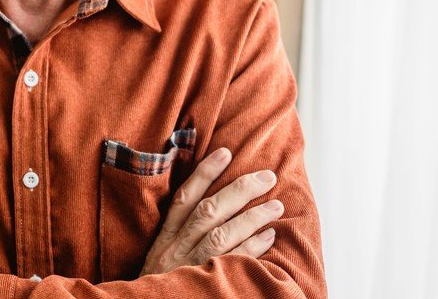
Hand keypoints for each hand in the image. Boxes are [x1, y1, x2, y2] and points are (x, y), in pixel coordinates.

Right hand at [140, 148, 283, 274]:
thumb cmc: (162, 284)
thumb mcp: (162, 257)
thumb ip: (180, 233)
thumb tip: (210, 202)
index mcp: (165, 238)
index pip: (184, 198)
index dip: (204, 173)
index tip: (225, 152)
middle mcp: (176, 249)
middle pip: (209, 211)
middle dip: (239, 190)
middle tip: (266, 175)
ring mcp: (190, 267)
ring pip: (222, 235)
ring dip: (252, 216)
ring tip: (276, 204)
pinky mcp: (205, 284)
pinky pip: (232, 262)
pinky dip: (252, 247)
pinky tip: (269, 234)